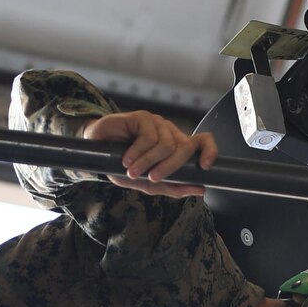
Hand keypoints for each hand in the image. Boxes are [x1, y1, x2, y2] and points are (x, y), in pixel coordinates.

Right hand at [81, 110, 216, 193]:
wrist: (97, 152)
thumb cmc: (124, 166)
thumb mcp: (148, 184)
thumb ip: (172, 188)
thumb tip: (201, 189)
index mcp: (176, 147)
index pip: (202, 142)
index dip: (209, 151)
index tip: (205, 166)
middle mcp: (170, 133)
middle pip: (184, 148)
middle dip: (170, 168)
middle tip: (151, 179)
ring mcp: (157, 123)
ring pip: (166, 144)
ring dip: (148, 162)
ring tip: (132, 171)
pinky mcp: (142, 117)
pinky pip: (149, 137)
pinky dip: (138, 152)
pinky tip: (126, 159)